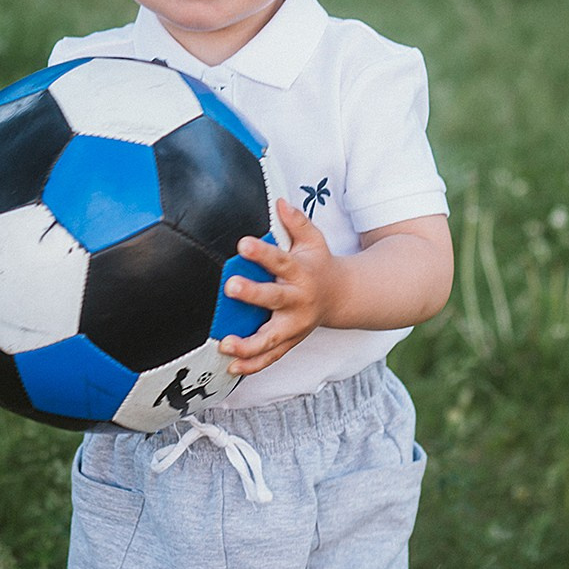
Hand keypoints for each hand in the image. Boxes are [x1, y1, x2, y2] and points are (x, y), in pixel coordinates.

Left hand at [216, 198, 336, 377]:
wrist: (342, 296)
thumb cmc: (319, 264)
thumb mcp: (313, 239)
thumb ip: (296, 221)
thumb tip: (279, 201)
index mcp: (301, 273)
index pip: (280, 260)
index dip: (263, 252)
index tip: (243, 243)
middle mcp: (298, 301)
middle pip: (274, 300)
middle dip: (253, 295)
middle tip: (231, 287)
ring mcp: (294, 326)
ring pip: (271, 339)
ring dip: (248, 344)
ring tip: (226, 344)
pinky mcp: (289, 342)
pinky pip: (270, 358)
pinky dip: (252, 365)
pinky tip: (232, 366)